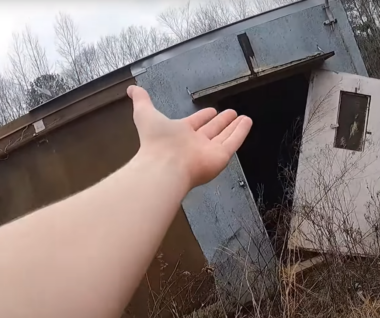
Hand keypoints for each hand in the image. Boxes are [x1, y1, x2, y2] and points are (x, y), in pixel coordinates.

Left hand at [127, 85, 251, 188]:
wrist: (164, 166)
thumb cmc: (155, 141)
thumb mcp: (145, 114)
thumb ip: (141, 101)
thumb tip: (131, 89)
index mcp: (179, 134)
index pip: (194, 124)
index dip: (203, 117)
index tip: (211, 111)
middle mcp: (195, 144)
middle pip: (211, 131)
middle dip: (220, 122)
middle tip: (230, 113)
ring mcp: (208, 151)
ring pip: (224, 136)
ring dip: (233, 127)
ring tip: (243, 117)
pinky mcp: (220, 157)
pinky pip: (233, 142)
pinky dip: (241, 132)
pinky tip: (248, 122)